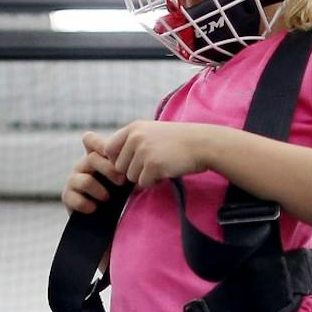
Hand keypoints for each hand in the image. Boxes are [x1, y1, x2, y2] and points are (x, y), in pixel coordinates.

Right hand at [62, 143, 127, 214]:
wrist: (103, 218)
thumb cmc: (118, 194)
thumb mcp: (123, 178)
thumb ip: (127, 166)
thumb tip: (138, 162)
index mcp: (94, 156)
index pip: (90, 140)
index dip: (100, 144)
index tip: (117, 156)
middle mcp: (81, 165)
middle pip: (92, 158)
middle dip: (109, 170)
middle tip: (122, 182)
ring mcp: (73, 180)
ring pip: (85, 180)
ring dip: (99, 190)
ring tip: (107, 199)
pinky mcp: (67, 196)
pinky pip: (75, 198)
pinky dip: (87, 204)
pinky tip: (94, 208)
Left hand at [92, 121, 217, 190]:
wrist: (202, 143)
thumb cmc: (178, 141)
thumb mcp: (152, 132)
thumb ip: (133, 143)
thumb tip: (113, 165)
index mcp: (133, 128)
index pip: (109, 149)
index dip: (118, 160)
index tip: (133, 162)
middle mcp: (135, 138)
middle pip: (120, 167)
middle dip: (135, 170)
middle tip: (154, 164)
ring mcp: (143, 151)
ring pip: (131, 177)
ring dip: (146, 177)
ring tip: (162, 166)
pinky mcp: (153, 165)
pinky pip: (144, 183)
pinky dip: (155, 182)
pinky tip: (167, 171)